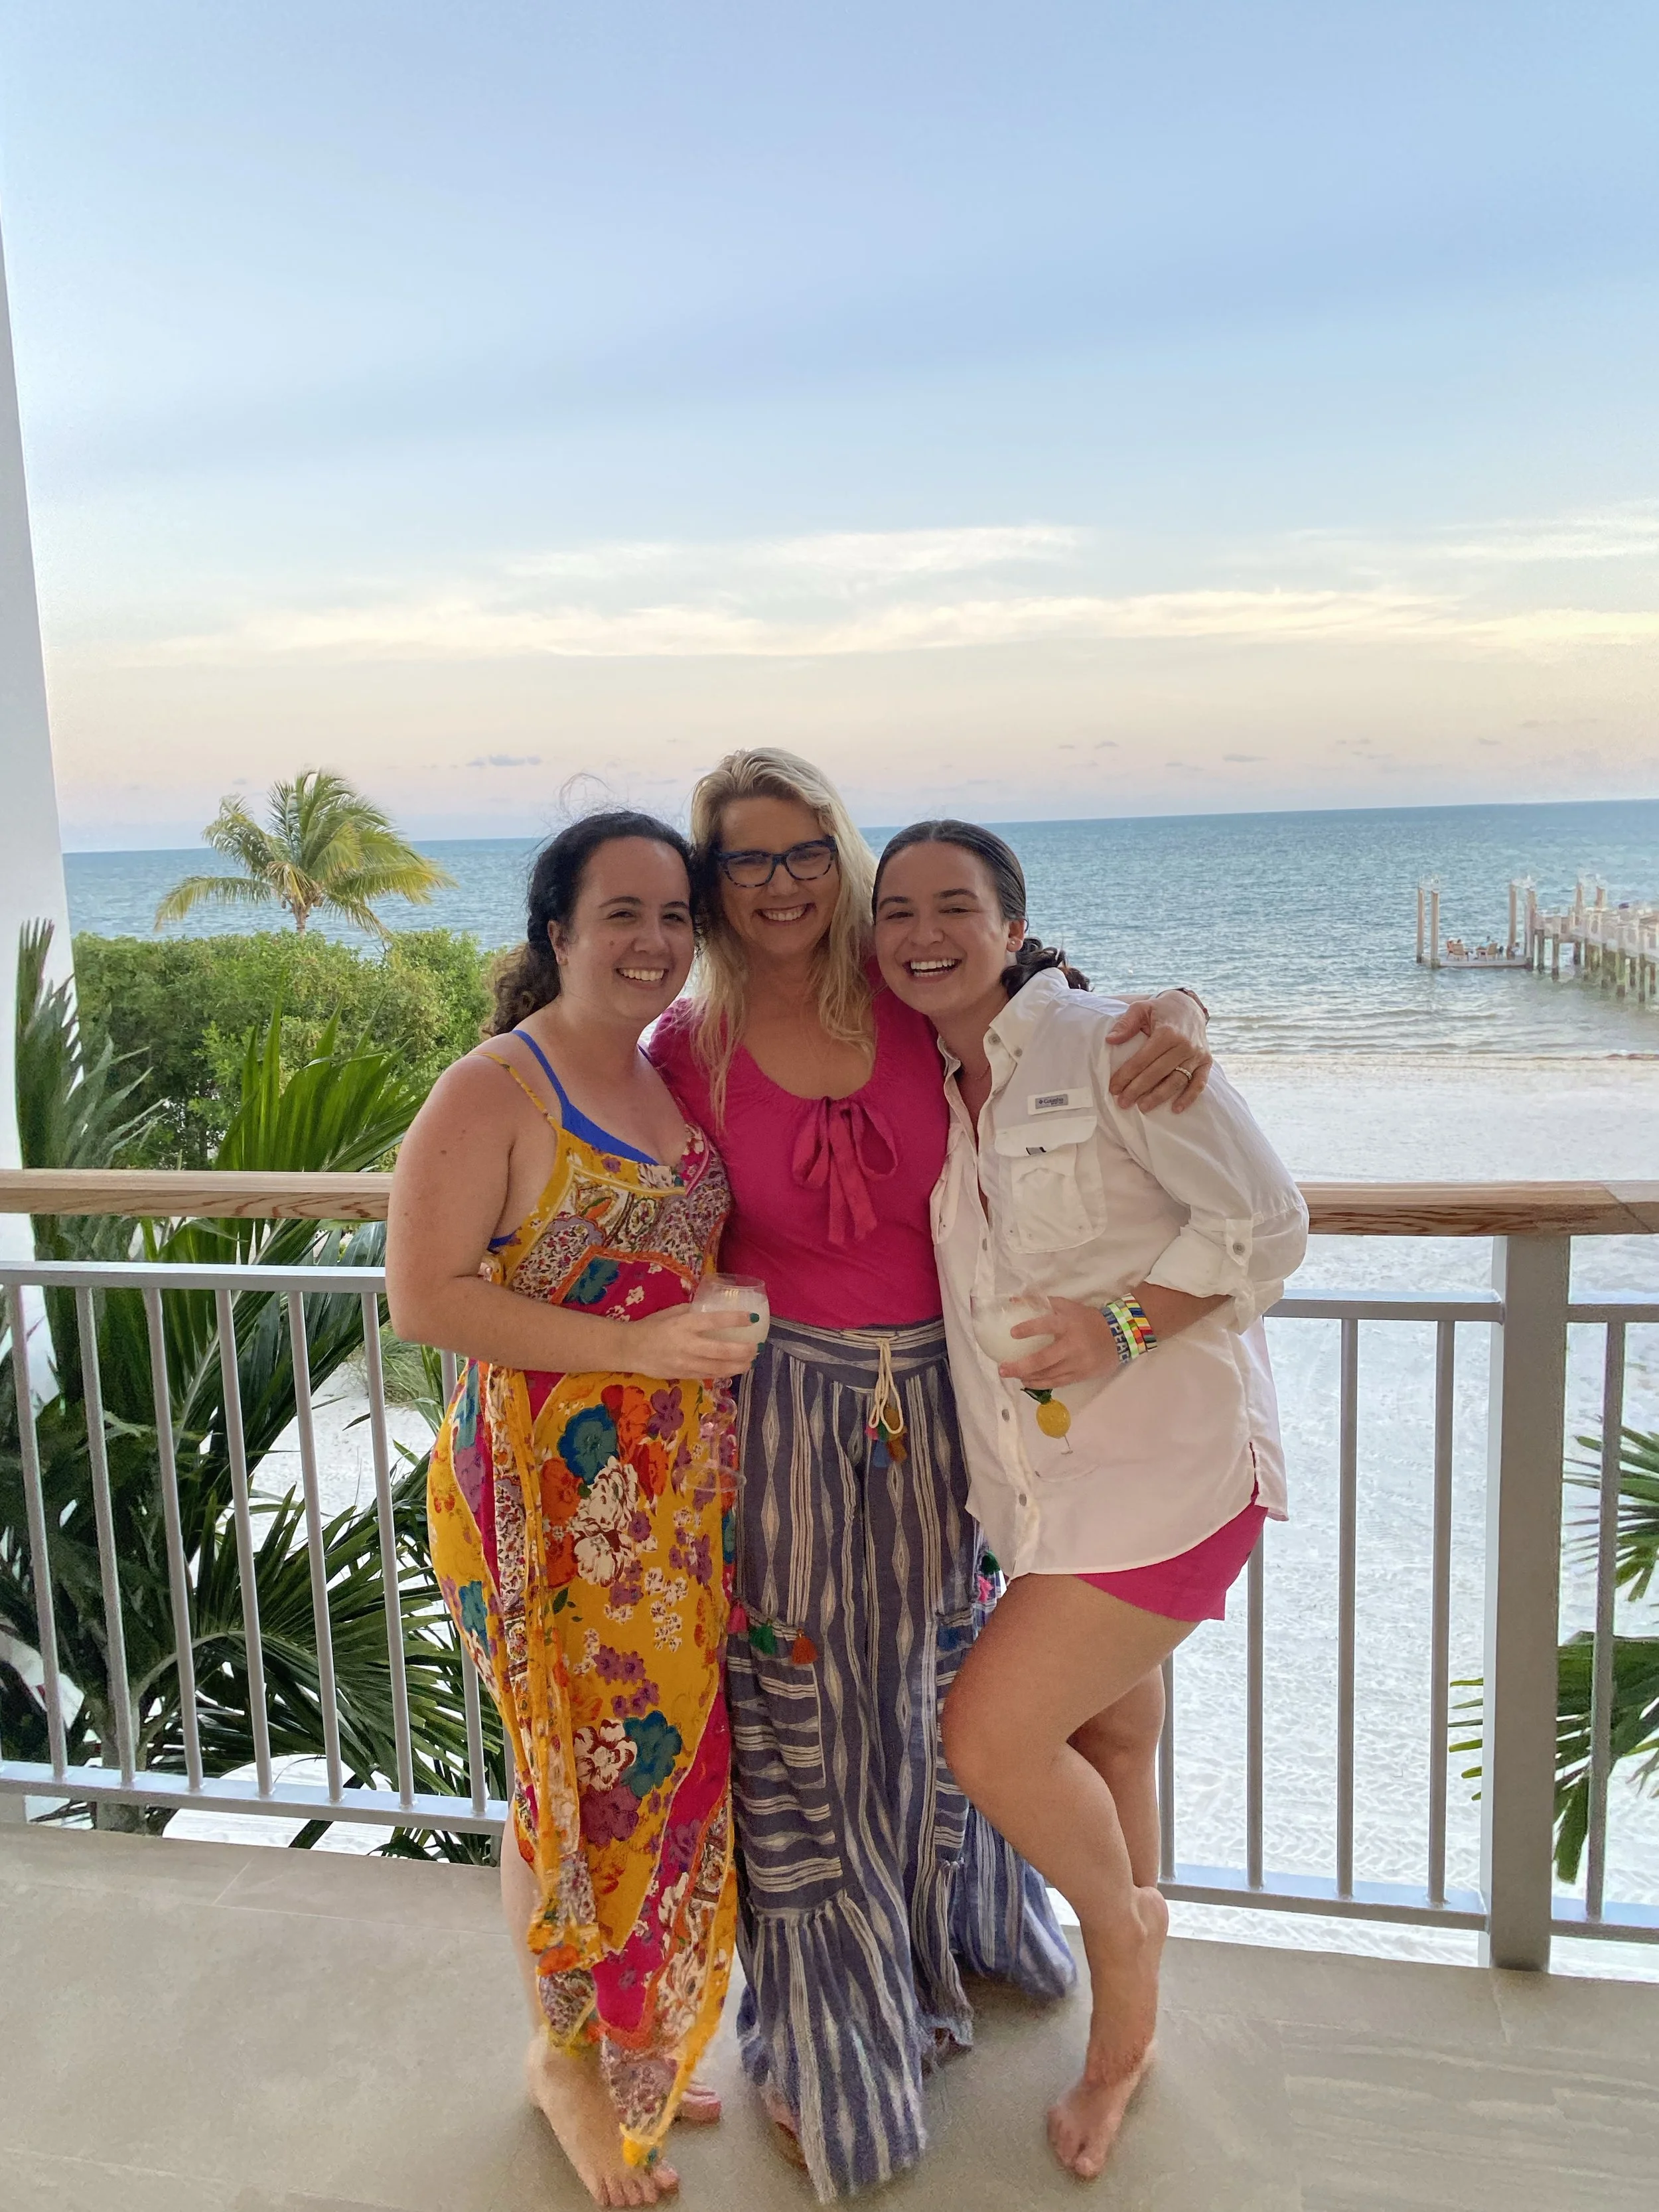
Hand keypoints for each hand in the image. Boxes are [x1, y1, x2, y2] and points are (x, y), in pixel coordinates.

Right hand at [625, 1303, 761, 1381]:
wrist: (630, 1349)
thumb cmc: (651, 1326)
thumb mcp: (671, 1312)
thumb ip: (692, 1312)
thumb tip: (713, 1310)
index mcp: (684, 1324)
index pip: (714, 1321)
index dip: (735, 1319)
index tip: (752, 1318)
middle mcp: (686, 1344)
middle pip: (721, 1350)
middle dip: (742, 1350)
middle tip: (756, 1348)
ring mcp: (685, 1362)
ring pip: (717, 1367)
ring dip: (737, 1366)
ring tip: (750, 1362)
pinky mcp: (682, 1375)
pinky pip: (707, 1375)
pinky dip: (722, 1373)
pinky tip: (733, 1370)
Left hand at [998, 1297, 1120, 1388]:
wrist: (1119, 1336)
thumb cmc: (1088, 1320)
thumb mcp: (1068, 1306)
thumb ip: (1042, 1302)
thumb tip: (1014, 1299)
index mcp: (1069, 1324)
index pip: (1047, 1325)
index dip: (1030, 1329)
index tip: (1012, 1333)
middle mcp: (1072, 1345)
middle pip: (1044, 1359)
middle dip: (1021, 1366)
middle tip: (1002, 1368)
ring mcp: (1077, 1363)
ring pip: (1049, 1374)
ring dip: (1028, 1377)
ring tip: (1012, 1375)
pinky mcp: (1081, 1375)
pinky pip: (1058, 1382)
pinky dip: (1041, 1383)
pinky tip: (1028, 1382)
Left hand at [1106, 990, 1211, 1114]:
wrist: (1189, 1006)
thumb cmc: (1160, 1009)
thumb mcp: (1141, 1008)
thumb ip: (1126, 1024)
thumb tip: (1110, 1040)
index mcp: (1167, 1032)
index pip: (1143, 1059)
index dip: (1127, 1075)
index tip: (1114, 1088)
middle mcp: (1184, 1045)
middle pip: (1158, 1072)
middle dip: (1138, 1089)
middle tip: (1123, 1102)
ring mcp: (1197, 1054)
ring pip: (1177, 1080)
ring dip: (1160, 1096)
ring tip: (1143, 1107)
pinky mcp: (1206, 1061)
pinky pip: (1199, 1083)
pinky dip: (1189, 1097)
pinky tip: (1176, 1109)